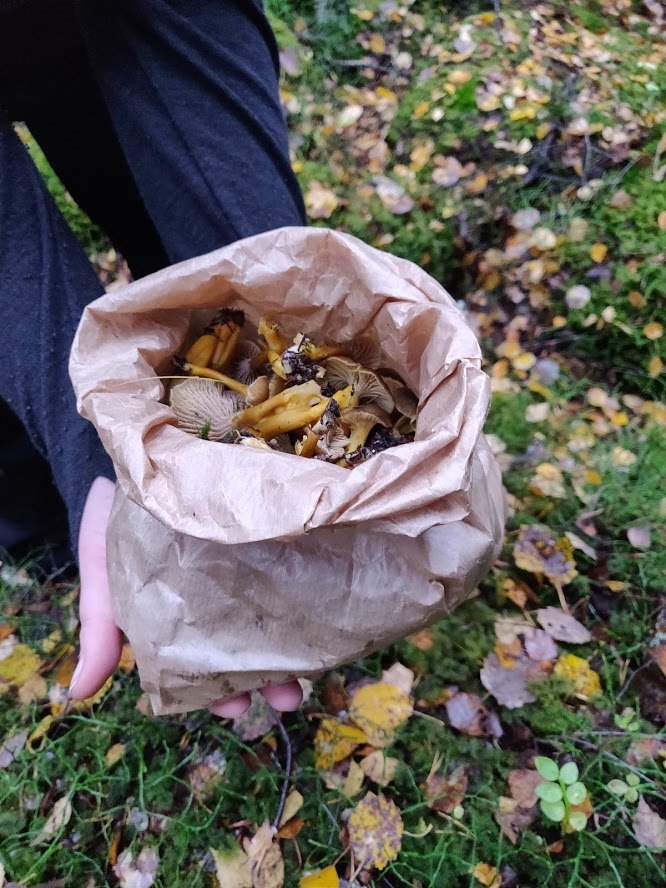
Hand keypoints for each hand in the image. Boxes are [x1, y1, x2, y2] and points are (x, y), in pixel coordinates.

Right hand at [70, 476, 302, 716]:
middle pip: (248, 651)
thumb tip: (79, 693)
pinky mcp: (263, 540)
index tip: (235, 708)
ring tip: (313, 663)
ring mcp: (245, 574)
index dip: (221, 694)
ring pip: (274, 617)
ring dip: (293, 644)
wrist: (136, 470)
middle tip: (287, 697)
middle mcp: (218, 606)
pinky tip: (321, 602)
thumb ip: (98, 634)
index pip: (205, 671)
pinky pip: (286, 567)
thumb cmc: (114, 534)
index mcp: (180, 627)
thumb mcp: (102, 585)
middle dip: (269, 678)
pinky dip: (302, 587)